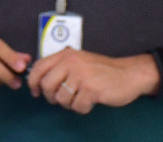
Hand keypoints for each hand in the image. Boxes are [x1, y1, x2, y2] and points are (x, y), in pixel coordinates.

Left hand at [27, 48, 157, 112]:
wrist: (129, 73)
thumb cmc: (102, 70)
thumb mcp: (79, 61)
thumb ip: (61, 67)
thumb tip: (40, 82)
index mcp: (66, 55)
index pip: (39, 67)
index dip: (33, 82)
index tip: (36, 92)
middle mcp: (71, 62)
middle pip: (47, 85)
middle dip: (52, 97)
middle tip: (63, 99)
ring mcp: (81, 76)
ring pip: (61, 99)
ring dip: (70, 104)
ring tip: (81, 97)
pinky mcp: (91, 89)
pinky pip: (77, 107)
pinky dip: (83, 108)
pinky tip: (91, 101)